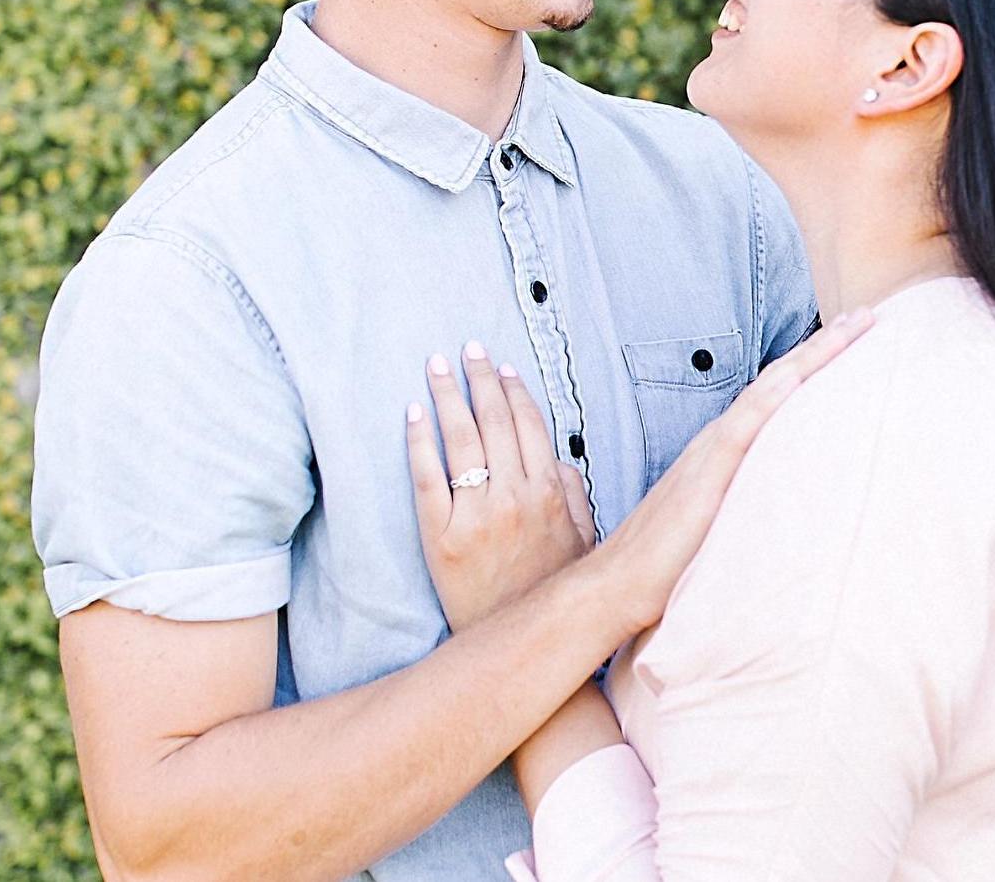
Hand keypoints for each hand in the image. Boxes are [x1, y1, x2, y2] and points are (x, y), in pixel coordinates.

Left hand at [408, 343, 595, 630]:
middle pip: (494, 422)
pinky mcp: (441, 538)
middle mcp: (514, 498)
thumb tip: (557, 460)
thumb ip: (572, 495)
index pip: (530, 426)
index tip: (505, 367)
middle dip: (481, 378)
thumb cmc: (549, 591)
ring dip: (449, 394)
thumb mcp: (581, 541)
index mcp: (549, 495)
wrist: (515, 644)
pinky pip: (428, 479)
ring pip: (461, 440)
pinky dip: (420, 442)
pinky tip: (413, 413)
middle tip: (468, 349)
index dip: (516, 391)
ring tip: (437, 366)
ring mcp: (476, 516)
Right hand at [594, 309, 872, 636]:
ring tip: (850, 330)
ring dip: (810, 358)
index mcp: (726, 449)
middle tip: (868, 315)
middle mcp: (720, 440)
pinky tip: (794, 378)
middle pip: (780, 381)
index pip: (778, 396)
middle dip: (824, 347)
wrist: (617, 584)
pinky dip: (768, 399)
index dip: (814, 364)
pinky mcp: (705, 478)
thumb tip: (793, 510)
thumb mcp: (721, 525)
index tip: (854, 338)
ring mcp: (712, 453)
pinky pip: (742, 430)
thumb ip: (752, 505)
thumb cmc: (666, 564)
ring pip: (769, 392)